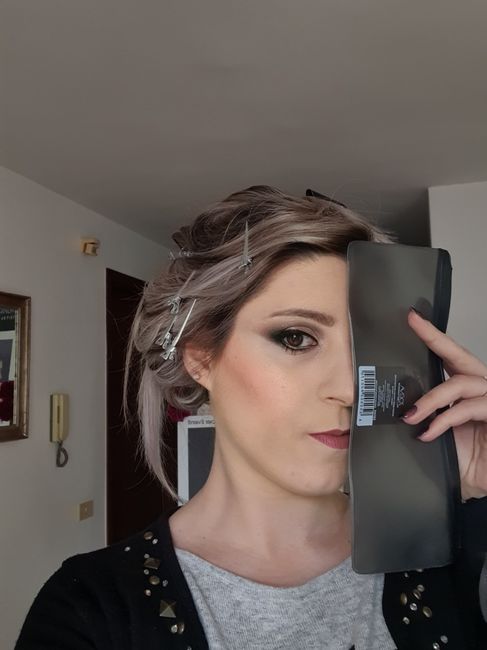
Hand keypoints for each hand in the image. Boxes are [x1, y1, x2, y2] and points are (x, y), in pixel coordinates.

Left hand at [403, 308, 486, 500]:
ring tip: (410, 416)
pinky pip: (469, 409)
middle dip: (436, 339)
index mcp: (468, 391)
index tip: (412, 318)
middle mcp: (483, 389)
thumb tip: (391, 407)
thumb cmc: (468, 462)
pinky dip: (445, 419)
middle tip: (413, 325)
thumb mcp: (439, 435)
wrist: (486, 483)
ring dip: (431, 399)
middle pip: (461, 356)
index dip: (434, 337)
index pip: (451, 358)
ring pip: (461, 384)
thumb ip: (424, 417)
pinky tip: (428, 433)